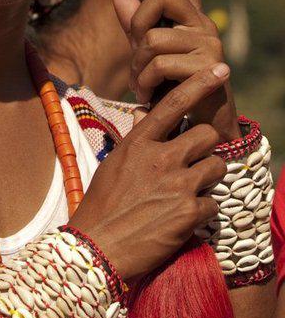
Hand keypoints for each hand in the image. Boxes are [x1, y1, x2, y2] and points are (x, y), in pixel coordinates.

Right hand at [68, 66, 229, 280]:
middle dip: (207, 147)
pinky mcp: (189, 213)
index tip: (218, 70)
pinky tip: (184, 218)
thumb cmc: (102, 204)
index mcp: (139, 143)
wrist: (98, 247)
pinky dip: (203, 211)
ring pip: (217, 166)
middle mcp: (160, 158)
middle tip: (195, 162)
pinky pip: (214, 203)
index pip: (173, 103)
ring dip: (209, 177)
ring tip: (190, 190)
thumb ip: (136, 137)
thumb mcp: (114, 162)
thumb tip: (144, 112)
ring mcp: (176, 184)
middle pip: (207, 135)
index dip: (199, 84)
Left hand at [113, 0, 239, 142]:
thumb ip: (135, 24)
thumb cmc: (171, 84)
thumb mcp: (148, 51)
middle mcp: (202, 23)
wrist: (200, 124)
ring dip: (137, 66)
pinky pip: (160, 64)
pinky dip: (144, 81)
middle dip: (136, 24)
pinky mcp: (207, 67)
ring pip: (153, 38)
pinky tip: (146, 94)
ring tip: (139, 83)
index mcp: (189, 15)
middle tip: (135, 53)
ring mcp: (208, 44)